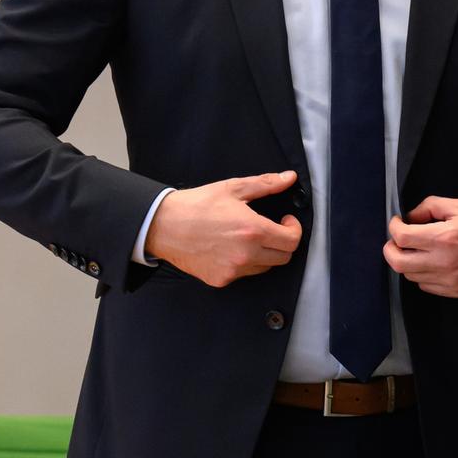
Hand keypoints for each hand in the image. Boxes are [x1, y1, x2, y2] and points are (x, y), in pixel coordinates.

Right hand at [144, 170, 303, 287]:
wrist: (163, 225)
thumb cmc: (197, 205)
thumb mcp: (233, 188)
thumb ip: (266, 184)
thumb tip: (289, 178)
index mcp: (253, 231)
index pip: (292, 241)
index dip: (295, 230)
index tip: (286, 221)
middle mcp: (245, 255)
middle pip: (283, 257)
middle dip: (283, 242)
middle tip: (273, 229)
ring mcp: (232, 270)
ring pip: (264, 267)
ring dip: (265, 254)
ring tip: (249, 238)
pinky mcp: (220, 279)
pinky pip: (243, 274)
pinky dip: (244, 263)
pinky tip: (232, 248)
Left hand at [383, 196, 457, 297]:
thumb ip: (431, 207)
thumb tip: (411, 217)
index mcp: (444, 238)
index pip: (401, 237)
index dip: (394, 227)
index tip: (398, 222)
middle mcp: (443, 262)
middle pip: (397, 262)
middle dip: (391, 249)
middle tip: (397, 239)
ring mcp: (449, 280)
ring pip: (410, 275)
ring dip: (408, 261)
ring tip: (418, 249)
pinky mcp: (455, 291)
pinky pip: (425, 285)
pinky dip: (422, 274)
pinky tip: (432, 262)